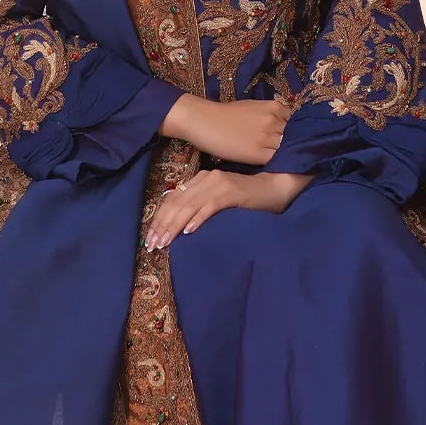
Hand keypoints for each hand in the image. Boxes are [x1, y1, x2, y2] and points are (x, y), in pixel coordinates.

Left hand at [145, 169, 310, 247]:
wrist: (275, 187)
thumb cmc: (247, 198)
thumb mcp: (218, 200)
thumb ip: (200, 206)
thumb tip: (179, 227)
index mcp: (200, 180)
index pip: (172, 199)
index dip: (159, 219)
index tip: (150, 239)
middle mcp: (206, 178)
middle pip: (176, 203)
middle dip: (161, 225)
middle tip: (152, 246)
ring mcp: (218, 184)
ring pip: (188, 205)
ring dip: (174, 225)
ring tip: (164, 242)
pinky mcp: (231, 192)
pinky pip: (209, 206)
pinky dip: (197, 219)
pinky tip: (189, 232)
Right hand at [159, 92, 290, 165]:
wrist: (205, 121)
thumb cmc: (226, 114)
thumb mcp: (253, 108)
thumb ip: (271, 115)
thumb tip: (284, 126)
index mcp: (274, 107)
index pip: (298, 121)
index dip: (299, 132)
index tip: (300, 140)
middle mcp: (274, 120)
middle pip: (297, 135)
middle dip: (299, 144)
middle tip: (298, 154)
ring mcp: (268, 137)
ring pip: (290, 148)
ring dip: (292, 155)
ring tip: (293, 163)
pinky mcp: (259, 154)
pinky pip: (278, 160)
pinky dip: (282, 164)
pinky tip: (282, 168)